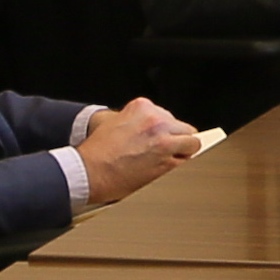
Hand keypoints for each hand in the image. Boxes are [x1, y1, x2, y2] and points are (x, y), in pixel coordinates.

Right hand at [72, 99, 211, 200]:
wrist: (88, 172)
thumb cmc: (97, 152)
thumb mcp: (115, 122)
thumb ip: (138, 121)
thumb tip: (158, 129)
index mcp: (142, 107)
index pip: (168, 117)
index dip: (165, 131)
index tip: (158, 139)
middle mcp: (156, 120)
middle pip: (183, 128)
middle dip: (176, 139)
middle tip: (163, 151)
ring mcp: (163, 140)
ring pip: (191, 143)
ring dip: (182, 152)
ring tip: (167, 160)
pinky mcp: (167, 160)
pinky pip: (186, 160)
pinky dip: (178, 165)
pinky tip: (163, 169)